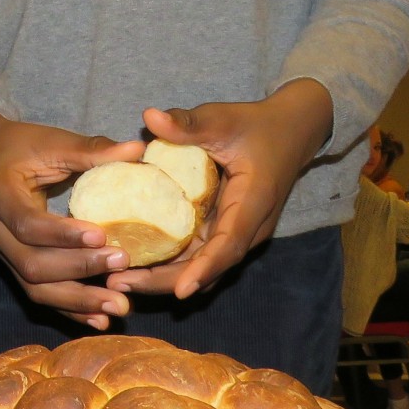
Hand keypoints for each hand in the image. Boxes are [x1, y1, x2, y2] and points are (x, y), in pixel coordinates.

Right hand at [0, 113, 140, 328]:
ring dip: (78, 301)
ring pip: (34, 288)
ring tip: (118, 306)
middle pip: (32, 264)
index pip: (27, 224)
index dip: (63, 235)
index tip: (102, 237)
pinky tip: (100, 319)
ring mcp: (2, 253)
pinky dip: (70, 310)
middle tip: (122, 263)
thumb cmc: (23, 147)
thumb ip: (91, 149)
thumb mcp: (53, 142)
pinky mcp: (14, 266)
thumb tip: (137, 149)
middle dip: (79, 269)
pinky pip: (39, 295)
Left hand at [107, 79, 333, 301]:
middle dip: (168, 281)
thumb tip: (149, 117)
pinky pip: (198, 253)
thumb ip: (188, 123)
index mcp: (252, 203)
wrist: (289, 131)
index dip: (205, 268)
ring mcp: (237, 232)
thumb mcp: (222, 119)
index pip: (229, 244)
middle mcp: (249, 227)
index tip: (181, 291)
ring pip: (202, 265)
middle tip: (121, 284)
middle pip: (210, 266)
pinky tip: (134, 264)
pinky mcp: (224, 230)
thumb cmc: (255, 125)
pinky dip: (170, 263)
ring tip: (119, 280)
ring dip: (164, 277)